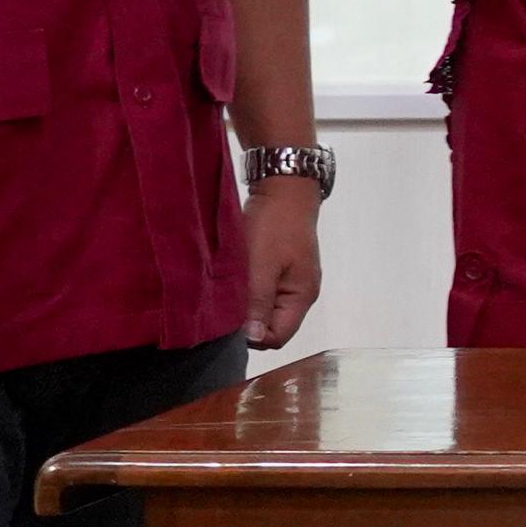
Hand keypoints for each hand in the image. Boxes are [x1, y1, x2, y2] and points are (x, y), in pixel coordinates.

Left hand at [244, 180, 323, 350]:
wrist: (284, 188)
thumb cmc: (274, 226)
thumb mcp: (262, 264)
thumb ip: (258, 302)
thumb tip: (254, 339)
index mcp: (302, 296)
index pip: (278, 337)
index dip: (253, 336)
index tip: (227, 321)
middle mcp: (301, 294)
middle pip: (273, 325)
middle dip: (249, 322)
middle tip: (223, 307)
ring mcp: (293, 282)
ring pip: (268, 309)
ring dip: (248, 306)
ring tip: (228, 293)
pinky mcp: (283, 269)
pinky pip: (266, 293)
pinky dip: (250, 292)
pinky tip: (236, 282)